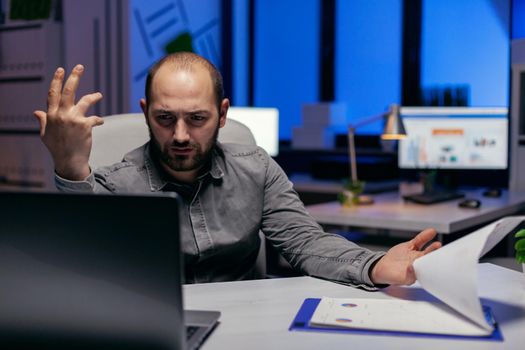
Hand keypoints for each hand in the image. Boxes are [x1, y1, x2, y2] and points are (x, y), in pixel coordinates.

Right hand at [33, 65, 103, 179]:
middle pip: (68, 91)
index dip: (57, 80)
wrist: (70, 161)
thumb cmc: (57, 148)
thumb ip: (43, 121)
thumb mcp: (46, 134)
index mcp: (51, 115)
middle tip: (80, 66)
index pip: (52, 93)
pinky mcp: (85, 125)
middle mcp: (61, 115)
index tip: (60, 69)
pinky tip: (100, 122)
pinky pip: (95, 118)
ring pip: (85, 101)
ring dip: (93, 96)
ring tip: (99, 95)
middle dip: (74, 77)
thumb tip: (36, 111)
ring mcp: (73, 119)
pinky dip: (99, 120)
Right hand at [370, 228, 440, 284]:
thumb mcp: (400, 278)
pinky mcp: (411, 246)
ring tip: (438, 244)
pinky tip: (431, 232)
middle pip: (430, 259)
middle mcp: (420, 263)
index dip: (433, 267)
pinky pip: (419, 241)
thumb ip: (407, 275)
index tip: (436, 264)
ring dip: (432, 247)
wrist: (384, 267)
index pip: (429, 270)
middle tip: (440, 255)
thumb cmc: (393, 276)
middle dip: (436, 257)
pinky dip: (424, 236)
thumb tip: (411, 268)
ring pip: (426, 250)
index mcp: (419, 273)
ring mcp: (416, 254)